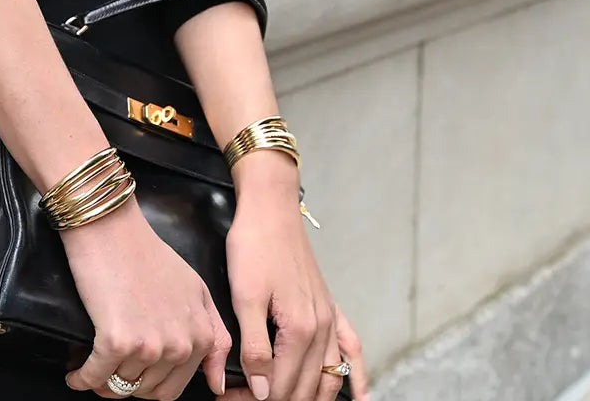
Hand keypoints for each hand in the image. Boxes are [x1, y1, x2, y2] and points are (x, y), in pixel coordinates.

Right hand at [61, 197, 231, 398]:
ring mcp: (149, 345)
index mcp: (200, 335)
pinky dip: (80, 378)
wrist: (110, 226)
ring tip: (92, 366)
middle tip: (110, 368)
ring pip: (121, 387)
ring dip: (102, 383)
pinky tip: (76, 372)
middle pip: (147, 392)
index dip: (149, 384)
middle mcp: (180, 345)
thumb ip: (215, 335)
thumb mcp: (195, 290)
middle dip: (127, 385)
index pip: (174, 388)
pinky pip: (94, 377)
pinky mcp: (116, 341)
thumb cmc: (146, 253)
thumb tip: (216, 384)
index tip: (133, 374)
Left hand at [224, 170, 368, 400]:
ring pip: (329, 378)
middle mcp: (322, 329)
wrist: (270, 209)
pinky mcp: (330, 306)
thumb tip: (263, 391)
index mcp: (300, 329)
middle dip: (276, 400)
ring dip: (310, 398)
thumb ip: (255, 348)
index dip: (253, 400)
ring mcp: (330, 318)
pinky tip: (360, 397)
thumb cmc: (254, 246)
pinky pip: (352, 349)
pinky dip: (357, 377)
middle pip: (304, 388)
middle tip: (242, 400)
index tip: (229, 400)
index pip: (280, 386)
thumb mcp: (244, 296)